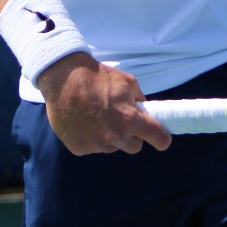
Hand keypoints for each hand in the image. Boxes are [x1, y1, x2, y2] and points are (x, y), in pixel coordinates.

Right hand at [37, 53, 172, 155]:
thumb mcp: (127, 82)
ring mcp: (96, 145)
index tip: (160, 136)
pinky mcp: (79, 148)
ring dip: (109, 136)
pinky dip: (90, 138)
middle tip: (120, 120)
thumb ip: (140, 100)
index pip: (159, 139)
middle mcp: (115, 137)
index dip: (161, 138)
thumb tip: (147, 114)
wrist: (64, 79)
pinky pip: (92, 148)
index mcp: (130, 120)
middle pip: (134, 146)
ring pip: (111, 147)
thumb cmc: (98, 77)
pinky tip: (83, 122)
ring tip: (97, 117)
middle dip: (131, 135)